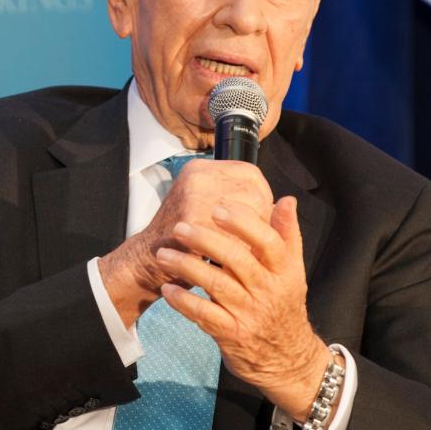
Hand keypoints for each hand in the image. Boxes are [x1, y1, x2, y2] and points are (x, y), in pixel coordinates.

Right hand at [99, 159, 273, 325]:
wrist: (149, 260)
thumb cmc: (183, 237)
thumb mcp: (204, 205)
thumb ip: (235, 197)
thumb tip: (280, 203)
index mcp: (201, 169)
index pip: (250, 173)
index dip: (264, 196)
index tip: (264, 216)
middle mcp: (197, 177)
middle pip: (253, 192)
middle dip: (261, 218)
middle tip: (256, 238)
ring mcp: (194, 197)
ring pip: (246, 214)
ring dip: (251, 236)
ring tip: (245, 249)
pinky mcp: (193, 222)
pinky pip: (233, 236)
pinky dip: (238, 251)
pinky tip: (234, 260)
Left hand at [154, 197, 329, 418]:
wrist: (288, 359)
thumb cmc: (283, 305)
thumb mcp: (293, 272)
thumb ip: (287, 236)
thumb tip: (286, 200)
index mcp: (284, 272)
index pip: (268, 242)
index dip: (244, 224)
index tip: (218, 209)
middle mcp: (268, 291)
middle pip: (237, 260)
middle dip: (206, 240)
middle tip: (179, 227)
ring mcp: (249, 314)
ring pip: (216, 285)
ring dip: (186, 267)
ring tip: (163, 254)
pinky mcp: (231, 334)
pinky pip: (204, 314)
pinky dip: (184, 302)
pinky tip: (168, 289)